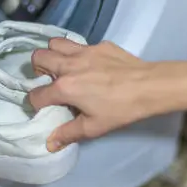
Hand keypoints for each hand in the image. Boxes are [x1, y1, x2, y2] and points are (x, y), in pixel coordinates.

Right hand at [29, 39, 155, 151]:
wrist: (150, 86)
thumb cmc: (121, 109)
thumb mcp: (94, 127)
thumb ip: (68, 134)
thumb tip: (49, 143)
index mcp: (65, 87)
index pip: (36, 94)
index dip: (37, 104)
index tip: (46, 107)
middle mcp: (69, 65)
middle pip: (38, 57)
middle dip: (39, 69)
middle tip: (51, 80)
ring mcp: (85, 51)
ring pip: (56, 43)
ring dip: (54, 54)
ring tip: (64, 67)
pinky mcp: (100, 45)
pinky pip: (80, 44)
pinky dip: (78, 53)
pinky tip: (90, 65)